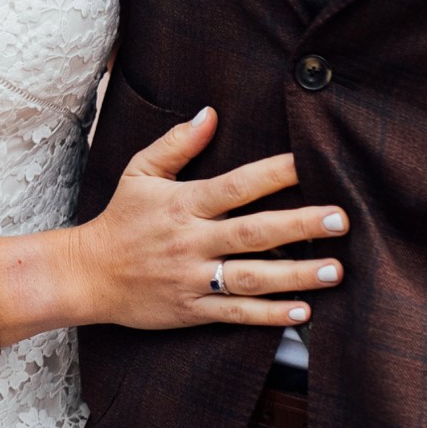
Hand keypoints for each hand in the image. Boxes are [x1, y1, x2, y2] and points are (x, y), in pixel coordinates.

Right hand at [64, 109, 346, 330]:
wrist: (87, 274)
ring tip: (334, 270)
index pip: (235, 186)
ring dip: (296, 275)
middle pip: (253, 231)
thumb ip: (177, 143)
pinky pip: (237, 314)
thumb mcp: (140, 172)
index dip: (273, 174)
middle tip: (339, 219)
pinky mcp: (192, 309)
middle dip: (299, 225)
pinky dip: (271, 315)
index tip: (309, 164)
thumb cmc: (119, 218)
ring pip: (252, 277)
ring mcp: (192, 277)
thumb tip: (210, 113)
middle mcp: (191, 240)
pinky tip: (303, 312)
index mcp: (182, 203)